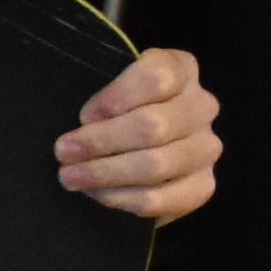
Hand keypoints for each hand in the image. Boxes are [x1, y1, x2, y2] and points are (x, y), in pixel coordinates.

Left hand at [60, 48, 219, 222]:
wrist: (132, 153)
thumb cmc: (112, 115)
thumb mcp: (106, 93)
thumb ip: (103, 101)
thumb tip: (90, 123)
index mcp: (182, 71)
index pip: (157, 79)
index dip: (115, 99)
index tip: (84, 115)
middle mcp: (201, 107)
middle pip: (153, 125)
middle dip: (101, 142)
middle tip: (64, 152)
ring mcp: (206, 148)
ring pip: (156, 165)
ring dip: (105, 173)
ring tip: (71, 176)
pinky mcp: (201, 186)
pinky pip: (159, 198)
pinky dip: (121, 198)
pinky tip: (98, 194)